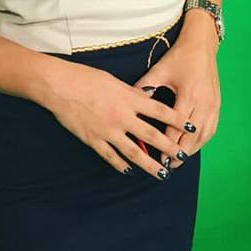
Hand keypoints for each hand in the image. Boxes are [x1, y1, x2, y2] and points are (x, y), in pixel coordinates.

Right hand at [43, 60, 192, 179]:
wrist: (59, 86)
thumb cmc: (84, 77)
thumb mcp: (113, 81)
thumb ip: (131, 93)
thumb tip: (146, 100)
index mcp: (129, 99)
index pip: (160, 111)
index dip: (177, 120)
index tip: (191, 128)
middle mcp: (122, 117)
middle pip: (151, 135)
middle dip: (169, 147)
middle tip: (182, 157)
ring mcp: (108, 130)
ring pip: (134, 152)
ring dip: (150, 164)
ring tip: (162, 173)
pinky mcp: (93, 139)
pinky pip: (110, 156)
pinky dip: (120, 165)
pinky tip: (128, 171)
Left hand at [136, 17, 220, 168]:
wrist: (202, 46)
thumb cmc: (178, 58)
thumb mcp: (159, 71)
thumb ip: (144, 87)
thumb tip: (129, 101)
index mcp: (188, 96)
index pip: (175, 128)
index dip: (165, 144)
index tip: (155, 156)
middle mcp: (203, 104)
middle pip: (191, 137)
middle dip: (178, 153)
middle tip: (166, 167)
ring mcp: (213, 106)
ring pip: (203, 136)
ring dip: (191, 150)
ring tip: (178, 161)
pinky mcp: (217, 105)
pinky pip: (211, 129)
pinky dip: (202, 141)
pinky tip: (193, 148)